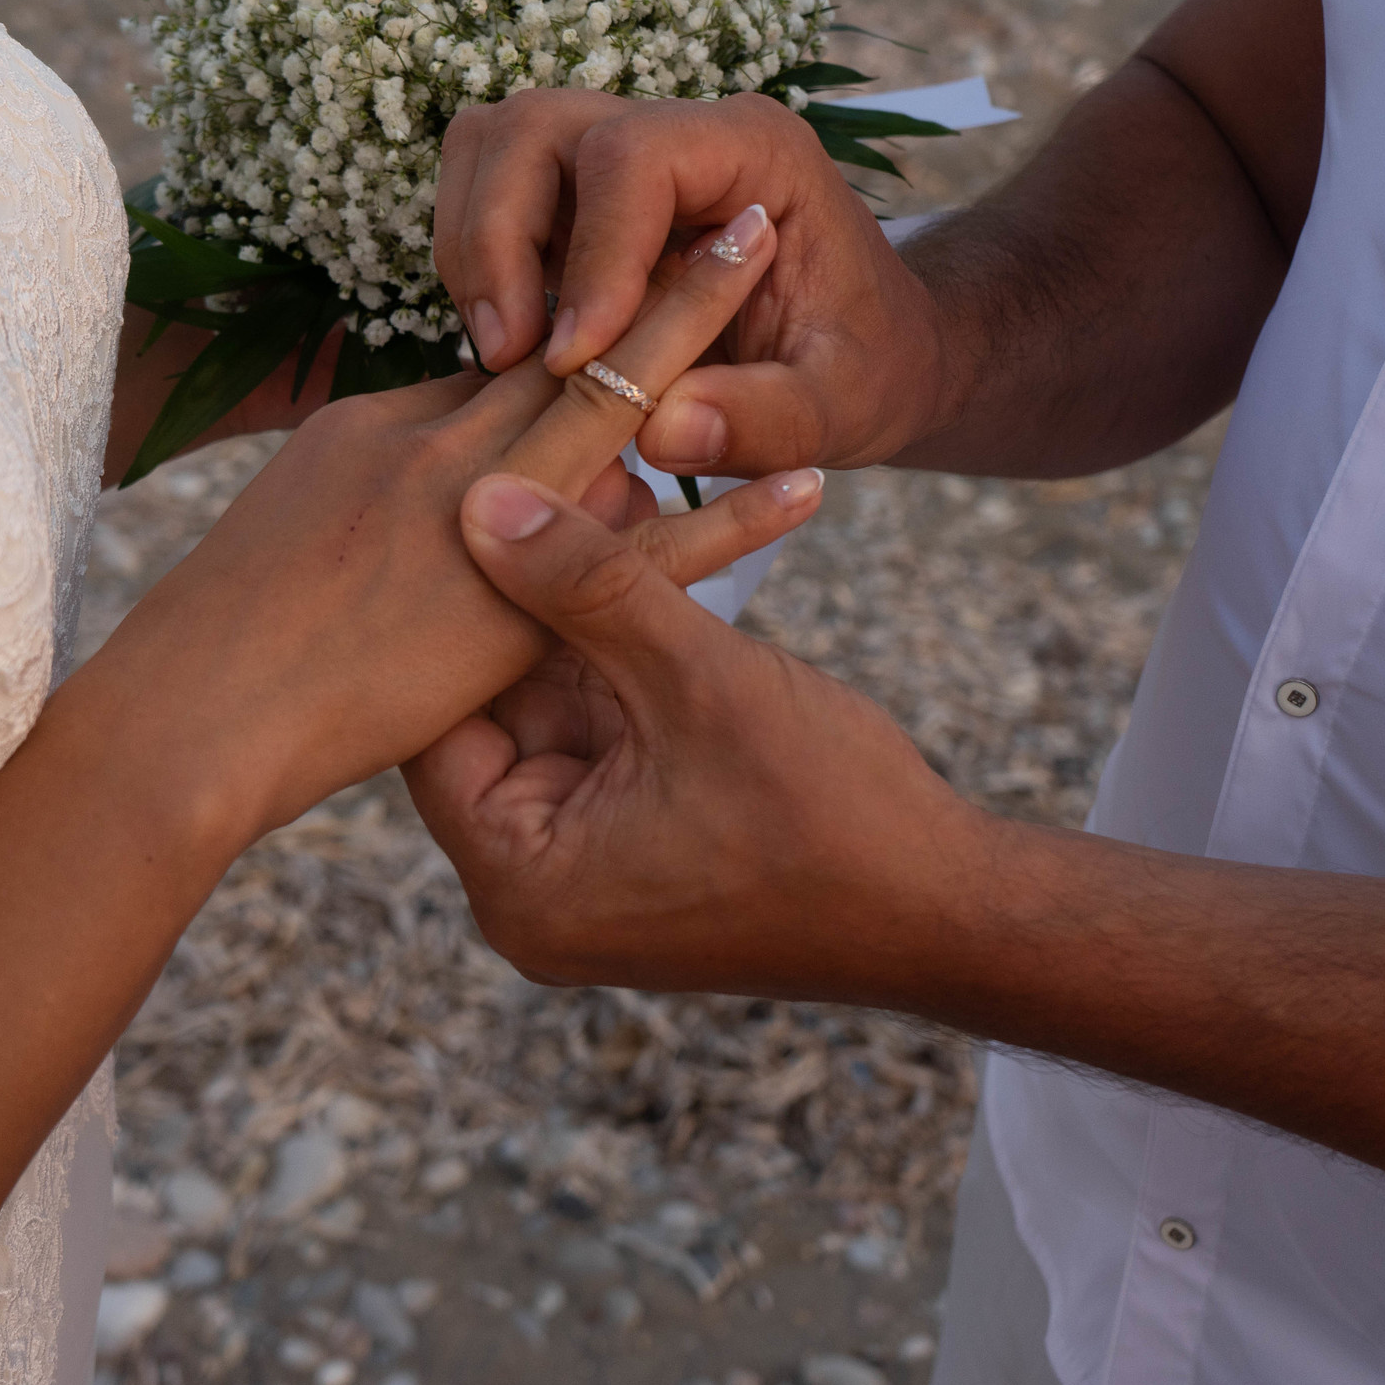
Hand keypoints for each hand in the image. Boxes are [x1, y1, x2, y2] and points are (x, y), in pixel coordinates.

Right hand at [80, 210, 829, 857]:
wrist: (198, 715)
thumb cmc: (229, 629)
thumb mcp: (311, 516)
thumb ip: (395, 468)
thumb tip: (474, 449)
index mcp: (389, 425)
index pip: (507, 346)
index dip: (585, 287)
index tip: (647, 242)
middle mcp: (444, 449)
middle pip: (575, 341)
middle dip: (662, 274)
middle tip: (748, 218)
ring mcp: (485, 518)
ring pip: (618, 412)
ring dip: (700, 337)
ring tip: (774, 265)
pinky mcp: (517, 607)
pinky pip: (654, 557)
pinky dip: (734, 518)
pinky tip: (807, 488)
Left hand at [401, 469, 983, 1007]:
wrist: (949, 908)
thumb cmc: (832, 814)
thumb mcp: (694, 681)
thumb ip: (585, 587)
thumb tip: (478, 499)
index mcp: (519, 880)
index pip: (434, 719)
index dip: (461, 602)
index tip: (483, 495)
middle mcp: (533, 888)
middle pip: (492, 709)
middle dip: (532, 595)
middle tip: (558, 475)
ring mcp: (586, 868)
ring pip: (553, 707)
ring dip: (586, 612)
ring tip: (612, 491)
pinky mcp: (636, 842)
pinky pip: (605, 728)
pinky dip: (626, 654)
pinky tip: (647, 550)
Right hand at [433, 89, 950, 476]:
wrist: (872, 352)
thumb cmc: (867, 367)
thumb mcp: (843, 410)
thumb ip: (771, 420)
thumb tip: (663, 431)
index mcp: (756, 149)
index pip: (633, 155)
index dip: (590, 256)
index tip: (575, 363)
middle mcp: (679, 129)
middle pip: (535, 128)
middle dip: (499, 242)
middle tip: (510, 359)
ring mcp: (619, 151)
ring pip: (494, 147)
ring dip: (475, 249)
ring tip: (504, 355)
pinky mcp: (579, 196)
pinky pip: (488, 194)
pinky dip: (478, 266)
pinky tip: (514, 349)